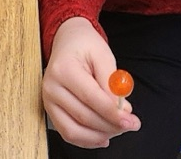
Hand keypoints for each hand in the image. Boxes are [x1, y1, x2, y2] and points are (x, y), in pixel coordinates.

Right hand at [43, 18, 140, 148]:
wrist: (68, 40)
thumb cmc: (85, 45)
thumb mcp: (103, 54)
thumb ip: (111, 83)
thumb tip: (121, 110)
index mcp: (64, 69)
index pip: (91, 98)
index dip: (113, 113)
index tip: (131, 120)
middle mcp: (52, 87)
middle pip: (84, 117)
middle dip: (111, 125)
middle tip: (131, 124)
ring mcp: (48, 100)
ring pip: (74, 131)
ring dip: (100, 135)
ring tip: (118, 129)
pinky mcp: (50, 110)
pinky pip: (68, 133)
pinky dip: (87, 140)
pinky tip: (103, 137)